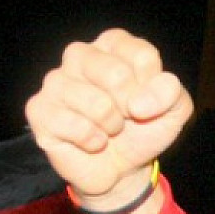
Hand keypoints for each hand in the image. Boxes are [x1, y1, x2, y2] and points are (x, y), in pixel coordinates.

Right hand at [25, 29, 192, 211]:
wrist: (123, 168)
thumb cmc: (144, 128)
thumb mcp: (175, 109)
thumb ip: (171, 92)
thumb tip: (142, 101)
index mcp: (113, 45)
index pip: (141, 55)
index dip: (153, 88)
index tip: (148, 101)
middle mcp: (80, 55)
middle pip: (115, 74)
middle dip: (131, 106)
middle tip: (128, 117)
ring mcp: (55, 82)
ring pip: (96, 102)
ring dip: (112, 125)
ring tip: (110, 129)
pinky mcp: (39, 110)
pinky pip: (74, 125)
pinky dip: (93, 140)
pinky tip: (92, 141)